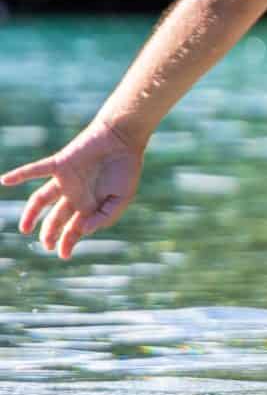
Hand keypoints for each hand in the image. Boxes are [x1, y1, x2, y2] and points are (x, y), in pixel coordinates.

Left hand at [4, 118, 146, 259]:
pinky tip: (5, 181)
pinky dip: (21, 174)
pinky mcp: (59, 164)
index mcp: (89, 204)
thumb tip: (82, 231)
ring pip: (41, 199)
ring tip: (24, 229)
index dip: (69, 242)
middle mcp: (73, 194)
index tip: (64, 255)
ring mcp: (64, 180)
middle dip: (50, 233)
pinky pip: (36, 170)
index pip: (74, 227)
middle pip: (56, 217)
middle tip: (47, 246)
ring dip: (31, 214)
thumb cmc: (126, 169)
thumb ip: (105, 216)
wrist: (122, 139)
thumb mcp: (122, 198)